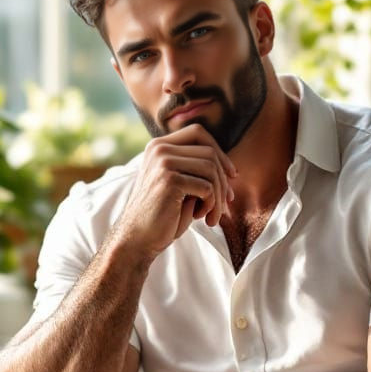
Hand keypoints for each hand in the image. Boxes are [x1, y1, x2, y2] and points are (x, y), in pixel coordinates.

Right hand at [112, 125, 236, 259]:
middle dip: (223, 181)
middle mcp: (159, 148)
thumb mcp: (180, 185)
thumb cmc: (163, 215)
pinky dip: (211, 205)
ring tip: (211, 215)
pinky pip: (207, 188)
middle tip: (225, 204)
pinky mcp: (169, 180)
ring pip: (211, 169)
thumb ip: (196, 170)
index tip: (232, 176)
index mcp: (159, 145)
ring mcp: (163, 162)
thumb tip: (232, 170)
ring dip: (218, 196)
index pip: (198, 133)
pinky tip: (200, 217)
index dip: (220, 153)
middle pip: (209, 152)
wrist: (138, 238)